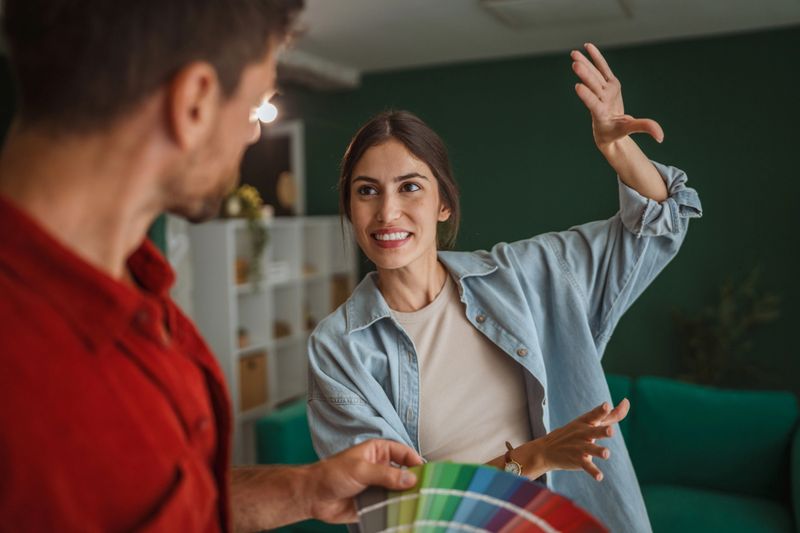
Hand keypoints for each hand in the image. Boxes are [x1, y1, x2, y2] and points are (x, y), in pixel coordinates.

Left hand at [307, 439, 422, 523]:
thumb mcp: (361, 470)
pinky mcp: (375, 503)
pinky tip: (406, 515)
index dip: (416, 461)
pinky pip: (391, 506)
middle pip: (405, 473)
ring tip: (421, 505)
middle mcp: (381, 468)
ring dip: (407, 498)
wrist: (313, 497)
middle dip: (415, 482)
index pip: (404, 453)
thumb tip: (411, 479)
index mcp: (379, 452)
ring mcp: (379, 486)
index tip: (427, 473)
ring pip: (400, 491)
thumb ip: (386, 474)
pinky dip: (398, 510)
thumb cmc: (332, 474)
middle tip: (428, 491)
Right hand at [527, 399, 629, 480]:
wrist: (547, 450)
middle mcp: (583, 433)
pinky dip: (593, 471)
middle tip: (610, 430)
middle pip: (594, 431)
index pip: (595, 415)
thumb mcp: (590, 422)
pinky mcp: (578, 460)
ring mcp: (580, 447)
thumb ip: (611, 415)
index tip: (606, 406)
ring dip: (598, 451)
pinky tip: (600, 477)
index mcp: (587, 422)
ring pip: (590, 449)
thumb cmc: (575, 433)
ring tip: (606, 453)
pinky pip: (586, 466)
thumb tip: (627, 402)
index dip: (601, 411)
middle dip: (602, 431)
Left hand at [571, 43, 663, 148]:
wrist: (607, 131)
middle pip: (593, 86)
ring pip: (593, 76)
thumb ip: (644, 128)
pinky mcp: (606, 84)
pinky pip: (600, 68)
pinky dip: (595, 58)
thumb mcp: (630, 131)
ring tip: (574, 53)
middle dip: (585, 74)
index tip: (577, 86)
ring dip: (585, 64)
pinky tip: (586, 47)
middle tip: (575, 64)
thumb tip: (661, 137)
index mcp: (602, 113)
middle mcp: (601, 100)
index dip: (586, 96)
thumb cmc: (617, 132)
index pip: (593, 104)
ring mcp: (603, 91)